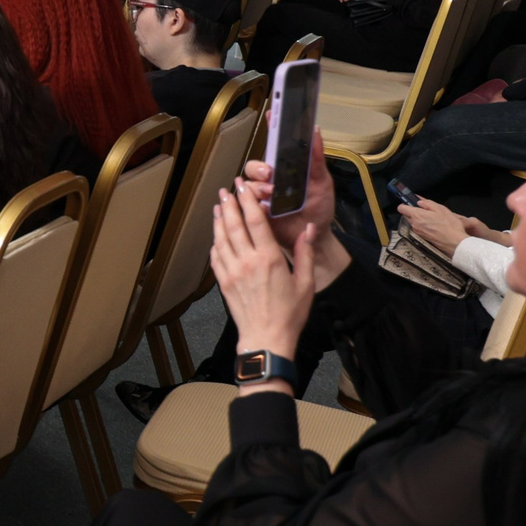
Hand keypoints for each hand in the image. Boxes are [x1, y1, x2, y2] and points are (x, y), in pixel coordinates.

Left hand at [211, 180, 316, 392]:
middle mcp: (247, 261)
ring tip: (219, 205)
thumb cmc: (290, 314)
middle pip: (233, 225)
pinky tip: (217, 235)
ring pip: (221, 238)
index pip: (255, 221)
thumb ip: (305, 252)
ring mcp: (232, 272)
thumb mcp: (305, 283)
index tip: (242, 186)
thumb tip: (309, 227)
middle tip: (227, 189)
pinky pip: (216, 256)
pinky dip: (215, 241)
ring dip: (219, 220)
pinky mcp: (223, 283)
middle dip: (229, 204)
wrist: (267, 339)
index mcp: (269, 258)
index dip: (248, 201)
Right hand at [238, 129, 336, 256]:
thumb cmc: (319, 208)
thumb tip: (315, 131)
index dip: (272, 128)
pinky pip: (245, 204)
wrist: (314, 236)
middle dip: (259, 168)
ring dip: (258, 188)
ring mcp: (262, 196)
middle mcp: (271, 180)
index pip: (275, 145)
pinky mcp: (256, 212)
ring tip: (271, 195)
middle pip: (254, 166)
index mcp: (287, 169)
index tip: (272, 113)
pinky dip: (254, 204)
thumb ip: (316, 158)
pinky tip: (265, 208)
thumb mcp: (322, 182)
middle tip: (270, 175)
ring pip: (248, 184)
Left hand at [397, 192, 468, 255]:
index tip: (410, 203)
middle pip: (407, 215)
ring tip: (432, 218)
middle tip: (426, 210)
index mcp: (417, 215)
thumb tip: (419, 201)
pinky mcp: (422, 237)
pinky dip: (423, 226)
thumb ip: (427, 203)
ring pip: (413, 222)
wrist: (454, 241)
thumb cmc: (449, 225)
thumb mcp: (440, 208)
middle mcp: (414, 224)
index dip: (405, 204)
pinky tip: (433, 225)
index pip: (401, 208)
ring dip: (420, 219)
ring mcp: (418, 231)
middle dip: (414, 211)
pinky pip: (419, 228)